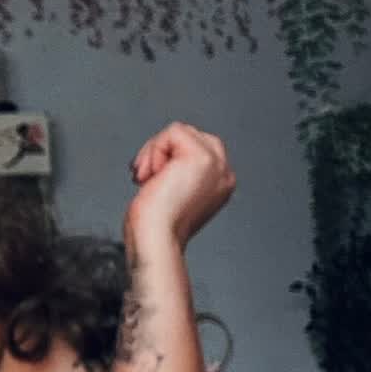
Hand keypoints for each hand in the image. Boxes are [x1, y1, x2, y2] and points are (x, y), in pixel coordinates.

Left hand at [125, 121, 235, 250]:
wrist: (156, 239)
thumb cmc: (155, 227)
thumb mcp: (172, 193)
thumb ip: (178, 173)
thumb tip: (162, 157)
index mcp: (220, 183)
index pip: (194, 146)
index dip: (167, 157)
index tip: (153, 180)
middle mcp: (223, 172)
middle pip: (188, 135)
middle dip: (160, 151)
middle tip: (147, 178)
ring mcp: (216, 163)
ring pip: (179, 132)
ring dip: (154, 152)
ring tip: (150, 179)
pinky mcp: (201, 156)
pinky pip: (173, 131)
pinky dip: (154, 150)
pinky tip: (153, 176)